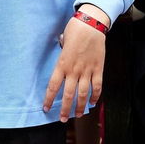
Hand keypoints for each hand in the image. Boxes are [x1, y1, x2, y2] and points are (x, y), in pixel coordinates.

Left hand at [43, 7, 107, 121]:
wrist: (92, 24)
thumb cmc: (75, 30)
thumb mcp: (62, 42)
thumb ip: (62, 55)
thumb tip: (63, 61)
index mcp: (62, 64)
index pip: (53, 86)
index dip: (49, 99)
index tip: (46, 108)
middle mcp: (74, 70)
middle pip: (68, 95)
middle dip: (65, 109)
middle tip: (63, 119)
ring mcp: (87, 71)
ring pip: (83, 94)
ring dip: (80, 106)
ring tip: (78, 115)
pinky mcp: (98, 69)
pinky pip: (97, 86)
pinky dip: (96, 96)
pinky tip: (93, 103)